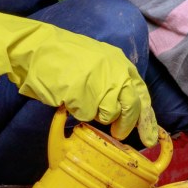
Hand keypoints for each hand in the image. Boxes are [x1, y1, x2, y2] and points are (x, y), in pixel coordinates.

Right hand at [0, 12, 158, 145]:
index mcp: (120, 62)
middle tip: (119, 134)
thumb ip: (113, 81)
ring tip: (81, 100)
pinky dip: (77, 111)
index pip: (142, 94)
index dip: (147, 119)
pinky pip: (86, 114)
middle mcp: (115, 71)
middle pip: (132, 108)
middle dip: (126, 125)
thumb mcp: (98, 62)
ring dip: (96, 114)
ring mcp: (100, 82)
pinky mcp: (84, 93)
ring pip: (109, 114)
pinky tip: (68, 97)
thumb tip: (124, 109)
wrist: (37, 48)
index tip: (150, 138)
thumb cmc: (63, 56)